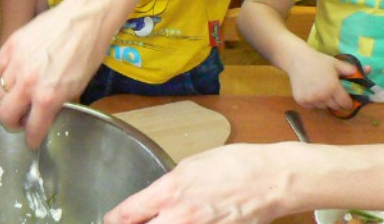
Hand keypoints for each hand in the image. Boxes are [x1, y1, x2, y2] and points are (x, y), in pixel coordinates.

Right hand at [0, 0, 113, 146]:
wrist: (84, 19)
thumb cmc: (87, 54)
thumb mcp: (76, 88)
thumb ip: (54, 104)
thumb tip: (42, 114)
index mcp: (47, 98)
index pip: (31, 129)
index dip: (31, 138)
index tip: (31, 139)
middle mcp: (27, 83)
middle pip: (4, 114)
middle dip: (11, 122)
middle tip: (20, 117)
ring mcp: (15, 63)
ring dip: (8, 95)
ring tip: (20, 91)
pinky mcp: (9, 45)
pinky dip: (5, 74)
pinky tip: (17, 71)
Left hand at [104, 142, 295, 223]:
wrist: (271, 179)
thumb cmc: (235, 165)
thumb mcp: (191, 165)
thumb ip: (168, 187)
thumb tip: (153, 201)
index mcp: (170, 191)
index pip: (128, 214)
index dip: (114, 220)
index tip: (111, 221)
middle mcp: (180, 216)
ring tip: (161, 221)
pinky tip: (184, 223)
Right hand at [286, 52, 355, 113]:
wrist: (296, 59)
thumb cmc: (318, 60)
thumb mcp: (336, 63)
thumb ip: (352, 70)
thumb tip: (369, 70)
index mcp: (333, 88)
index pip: (346, 104)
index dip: (347, 101)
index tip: (345, 96)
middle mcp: (322, 96)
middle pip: (335, 107)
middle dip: (336, 101)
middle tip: (332, 91)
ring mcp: (311, 100)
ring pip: (324, 107)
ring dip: (325, 102)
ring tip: (320, 89)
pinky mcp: (302, 101)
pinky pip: (312, 107)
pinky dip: (313, 102)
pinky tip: (311, 90)